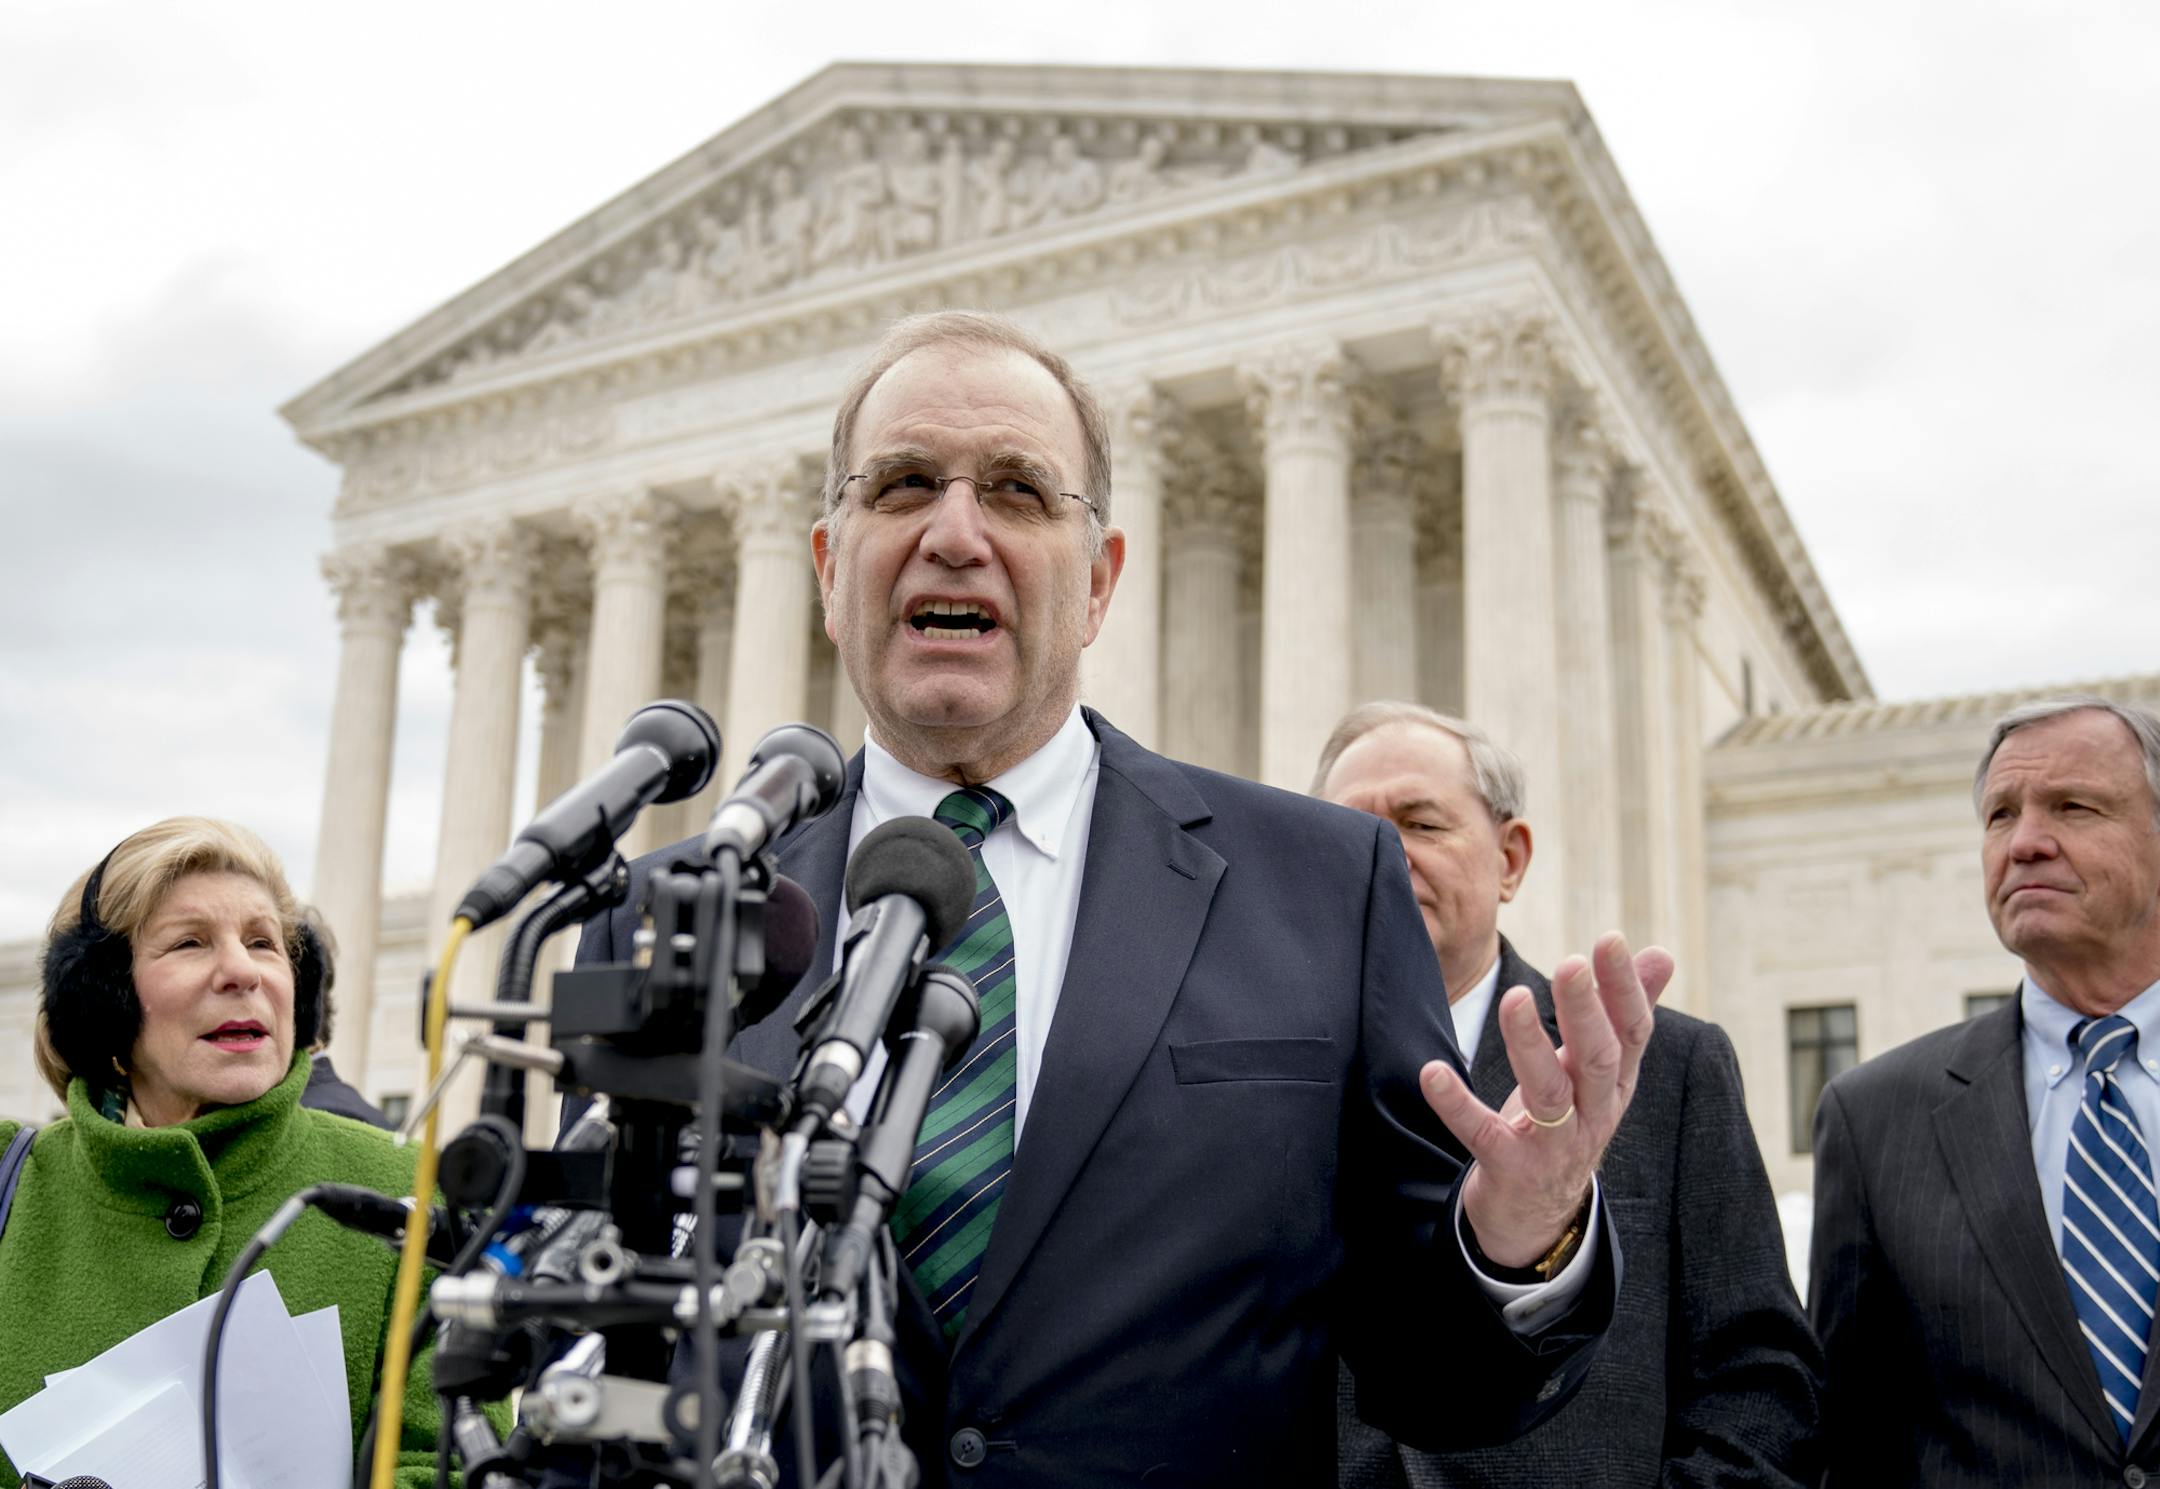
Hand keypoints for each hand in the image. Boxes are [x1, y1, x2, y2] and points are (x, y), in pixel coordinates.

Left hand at [1420, 933, 1672, 1268]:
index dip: (1625, 988)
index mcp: (1615, 1084)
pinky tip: (1432, 1073)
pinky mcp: (1509, 1168)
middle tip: (1572, 963)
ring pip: (1549, 1094)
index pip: (1632, 1032)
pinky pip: (1483, 1134)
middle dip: (1587, 1011)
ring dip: (1530, 1045)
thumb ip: (1626, 1012)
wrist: (1538, 1218)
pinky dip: (1458, 1104)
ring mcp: (1553, 1146)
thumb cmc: (1568, 1122)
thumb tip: (1662, 954)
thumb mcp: (1600, 1072)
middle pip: (1600, 1060)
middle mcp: (1593, 1113)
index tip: (1610, 940)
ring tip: (1513, 999)